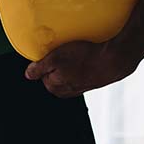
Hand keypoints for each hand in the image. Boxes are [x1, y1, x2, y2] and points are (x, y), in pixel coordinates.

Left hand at [24, 40, 141, 97]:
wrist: (115, 60)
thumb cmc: (85, 58)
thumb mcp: (56, 58)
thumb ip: (39, 68)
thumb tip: (28, 75)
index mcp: (55, 88)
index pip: (42, 74)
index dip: (47, 61)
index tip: (54, 53)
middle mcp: (67, 91)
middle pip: (55, 74)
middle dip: (58, 63)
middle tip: (67, 52)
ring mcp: (80, 88)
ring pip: (69, 73)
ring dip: (72, 63)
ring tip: (79, 53)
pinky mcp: (93, 82)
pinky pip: (82, 72)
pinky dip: (83, 64)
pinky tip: (88, 57)